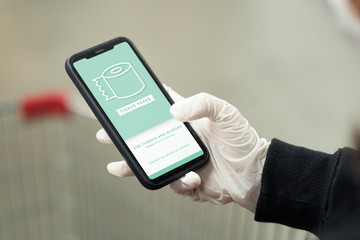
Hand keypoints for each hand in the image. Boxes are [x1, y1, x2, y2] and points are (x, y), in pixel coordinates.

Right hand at [96, 86, 269, 211]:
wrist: (255, 175)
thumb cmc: (242, 142)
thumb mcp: (226, 113)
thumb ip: (202, 103)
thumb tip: (174, 110)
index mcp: (187, 123)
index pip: (159, 110)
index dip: (140, 105)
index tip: (122, 101)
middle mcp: (180, 142)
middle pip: (146, 138)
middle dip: (124, 137)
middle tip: (105, 134)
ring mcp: (181, 162)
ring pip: (151, 163)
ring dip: (134, 165)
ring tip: (117, 166)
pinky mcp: (187, 181)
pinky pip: (173, 183)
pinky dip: (178, 181)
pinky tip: (191, 177)